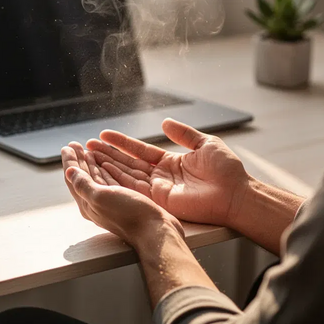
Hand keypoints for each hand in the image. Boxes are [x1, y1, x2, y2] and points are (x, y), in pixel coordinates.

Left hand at [61, 142, 183, 246]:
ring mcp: (111, 202)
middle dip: (78, 160)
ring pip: (97, 179)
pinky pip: (110, 181)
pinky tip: (107, 165)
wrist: (155, 230)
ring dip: (91, 163)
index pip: (73, 179)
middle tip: (75, 145)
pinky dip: (105, 170)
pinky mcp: (124, 200)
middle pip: (83, 178)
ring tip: (88, 151)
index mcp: (87, 204)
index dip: (70, 161)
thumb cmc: (129, 214)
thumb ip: (83, 184)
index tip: (68, 146)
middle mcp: (97, 203)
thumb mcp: (101, 197)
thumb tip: (69, 171)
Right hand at [85, 118, 250, 228]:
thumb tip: (165, 122)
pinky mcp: (160, 200)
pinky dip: (118, 179)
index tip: (103, 135)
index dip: (121, 143)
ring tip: (88, 156)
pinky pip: (135, 187)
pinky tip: (103, 169)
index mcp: (171, 163)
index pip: (140, 151)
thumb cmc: (226, 170)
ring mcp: (159, 189)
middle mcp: (161, 176)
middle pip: (128, 163)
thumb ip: (183, 134)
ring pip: (127, 175)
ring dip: (107, 165)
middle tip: (87, 146)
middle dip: (107, 155)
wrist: (236, 193)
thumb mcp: (204, 143)